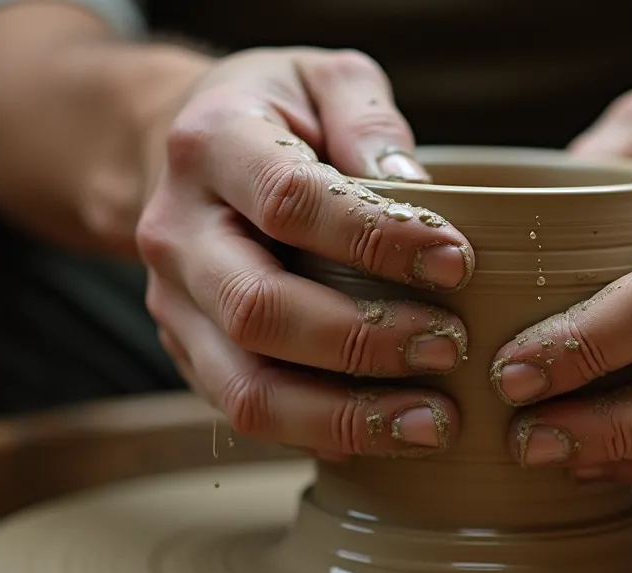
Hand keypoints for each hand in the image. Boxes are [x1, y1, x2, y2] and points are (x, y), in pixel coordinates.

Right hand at [136, 48, 474, 460]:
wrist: (188, 152)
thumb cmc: (279, 112)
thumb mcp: (325, 78)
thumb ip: (368, 117)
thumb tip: (414, 189)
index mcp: (211, 144)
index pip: (290, 201)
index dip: (375, 239)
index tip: (456, 262)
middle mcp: (176, 231)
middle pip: (258, 308)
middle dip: (362, 340)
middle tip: (449, 349)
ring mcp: (174, 303)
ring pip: (245, 387)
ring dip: (343, 417)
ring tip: (431, 424)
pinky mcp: (189, 353)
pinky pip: (247, 413)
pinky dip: (322, 434)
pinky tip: (387, 435)